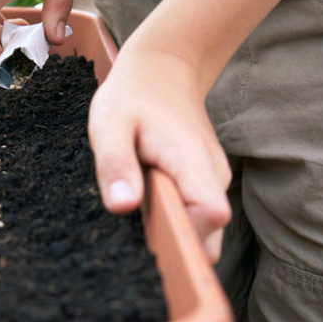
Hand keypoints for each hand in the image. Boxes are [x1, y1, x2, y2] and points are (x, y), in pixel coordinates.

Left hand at [88, 47, 231, 261]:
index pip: (211, 214)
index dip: (186, 237)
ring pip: (204, 230)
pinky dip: (175, 226)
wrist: (162, 71)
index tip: (152, 243)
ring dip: (174, 238)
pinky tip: (148, 216)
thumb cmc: (133, 97)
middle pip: (210, 233)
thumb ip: (116, 164)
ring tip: (140, 227)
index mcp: (191, 161)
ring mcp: (211, 181)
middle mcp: (212, 175)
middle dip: (178, 250)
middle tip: (138, 245)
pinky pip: (196, 218)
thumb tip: (123, 206)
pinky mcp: (203, 185)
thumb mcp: (110, 125)